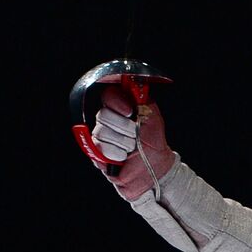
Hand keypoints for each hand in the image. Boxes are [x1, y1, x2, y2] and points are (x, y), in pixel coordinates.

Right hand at [91, 85, 176, 200]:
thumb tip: (132, 85)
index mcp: (118, 108)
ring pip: (102, 133)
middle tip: (135, 135)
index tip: (130, 111)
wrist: (155, 166)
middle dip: (125, 128)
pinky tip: (123, 157)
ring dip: (124, 143)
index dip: (117, 102)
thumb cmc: (152, 140)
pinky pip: (100, 148)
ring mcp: (99, 136)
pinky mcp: (96, 152)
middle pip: (103, 115)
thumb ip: (143, 100)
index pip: (108, 96)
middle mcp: (105, 120)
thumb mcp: (152, 117)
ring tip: (131, 148)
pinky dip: (117, 154)